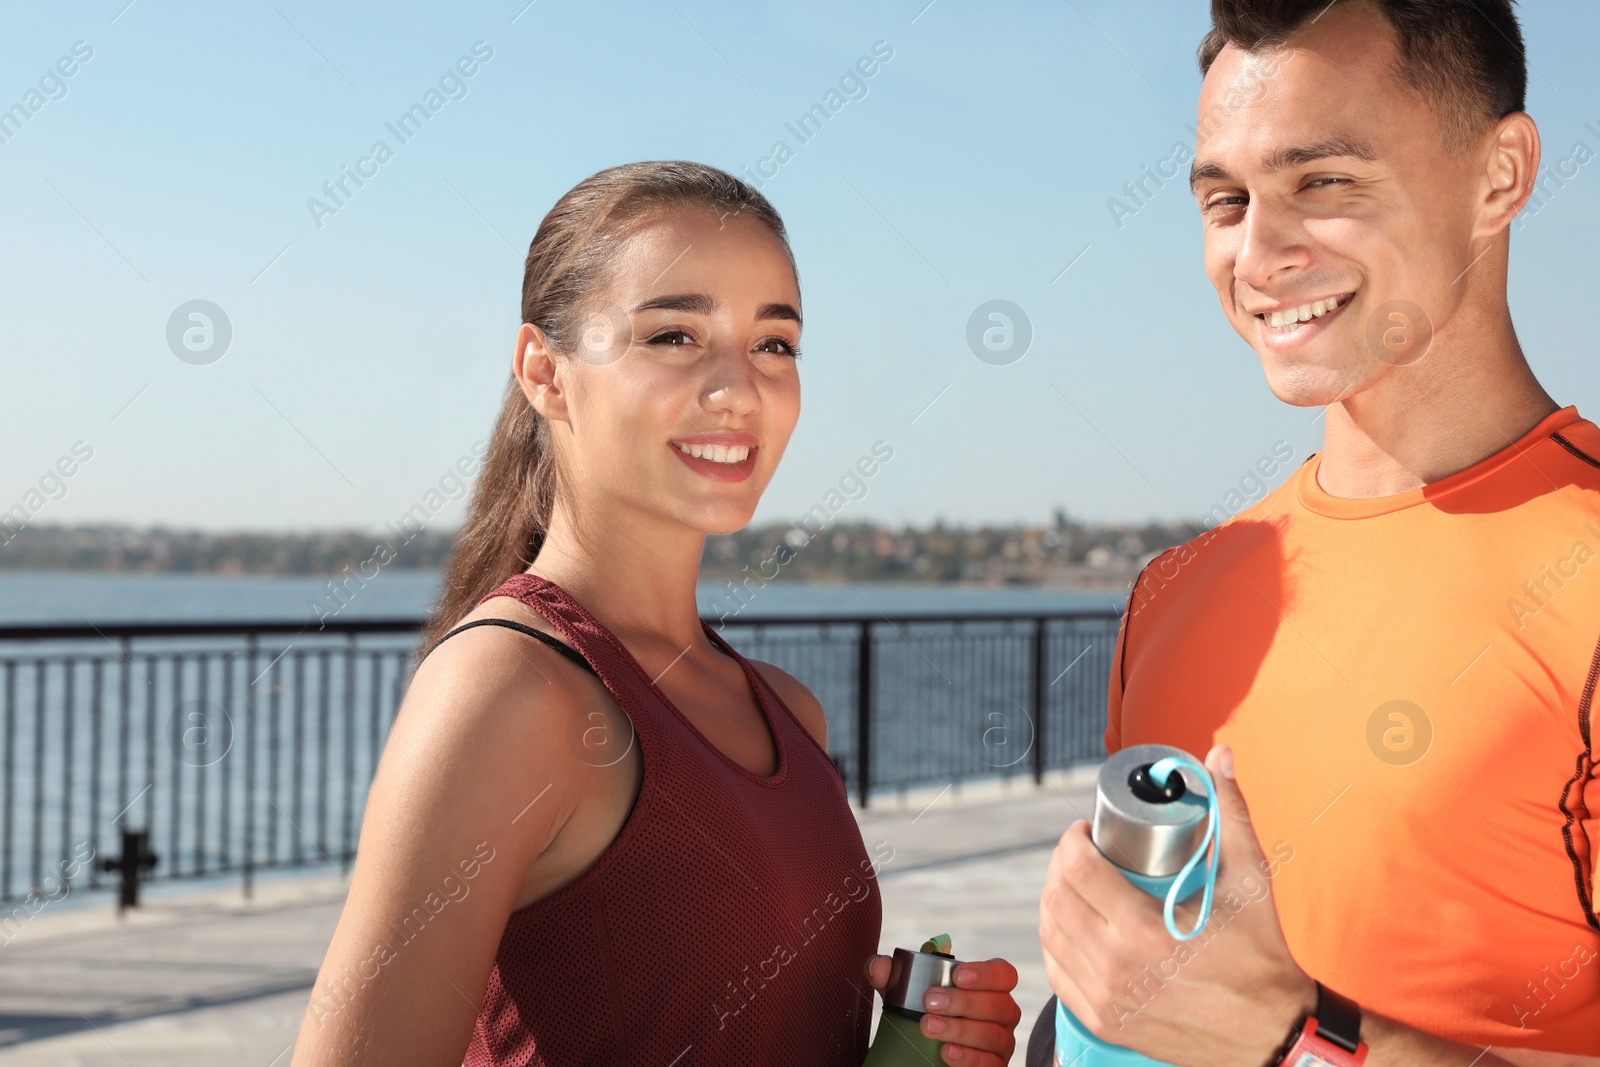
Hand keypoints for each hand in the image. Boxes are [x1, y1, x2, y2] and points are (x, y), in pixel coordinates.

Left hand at [864, 954, 1020, 1065]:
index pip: (1003, 974)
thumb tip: (878, 966)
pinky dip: (967, 1058)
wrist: (921, 1052)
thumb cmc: (923, 1012)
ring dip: (960, 1030)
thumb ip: (891, 975)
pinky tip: (946, 1052)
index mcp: (991, 987)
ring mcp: (1001, 1043)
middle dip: (963, 1002)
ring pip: (993, 1035)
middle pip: (998, 1004)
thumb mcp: (904, 992)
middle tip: (929, 1002)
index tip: (957, 976)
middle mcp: (1003, 1013)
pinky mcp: (994, 1066)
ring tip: (928, 1027)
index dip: (985, 973)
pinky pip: (989, 1064)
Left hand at [1038, 744, 1315, 1066]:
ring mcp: (1105, 999)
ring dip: (1054, 902)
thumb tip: (1219, 756)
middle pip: (1056, 899)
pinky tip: (1070, 927)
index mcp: (1142, 930)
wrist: (1273, 1033)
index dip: (1071, 841)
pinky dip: (1056, 944)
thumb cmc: (1262, 956)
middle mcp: (1115, 967)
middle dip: (1060, 865)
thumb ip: (1231, 812)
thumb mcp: (1250, 879)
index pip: (1076, 870)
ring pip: (1050, 936)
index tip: (1084, 831)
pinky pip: (1057, 974)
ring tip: (1073, 884)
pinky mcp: (1105, 1022)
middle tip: (1078, 852)